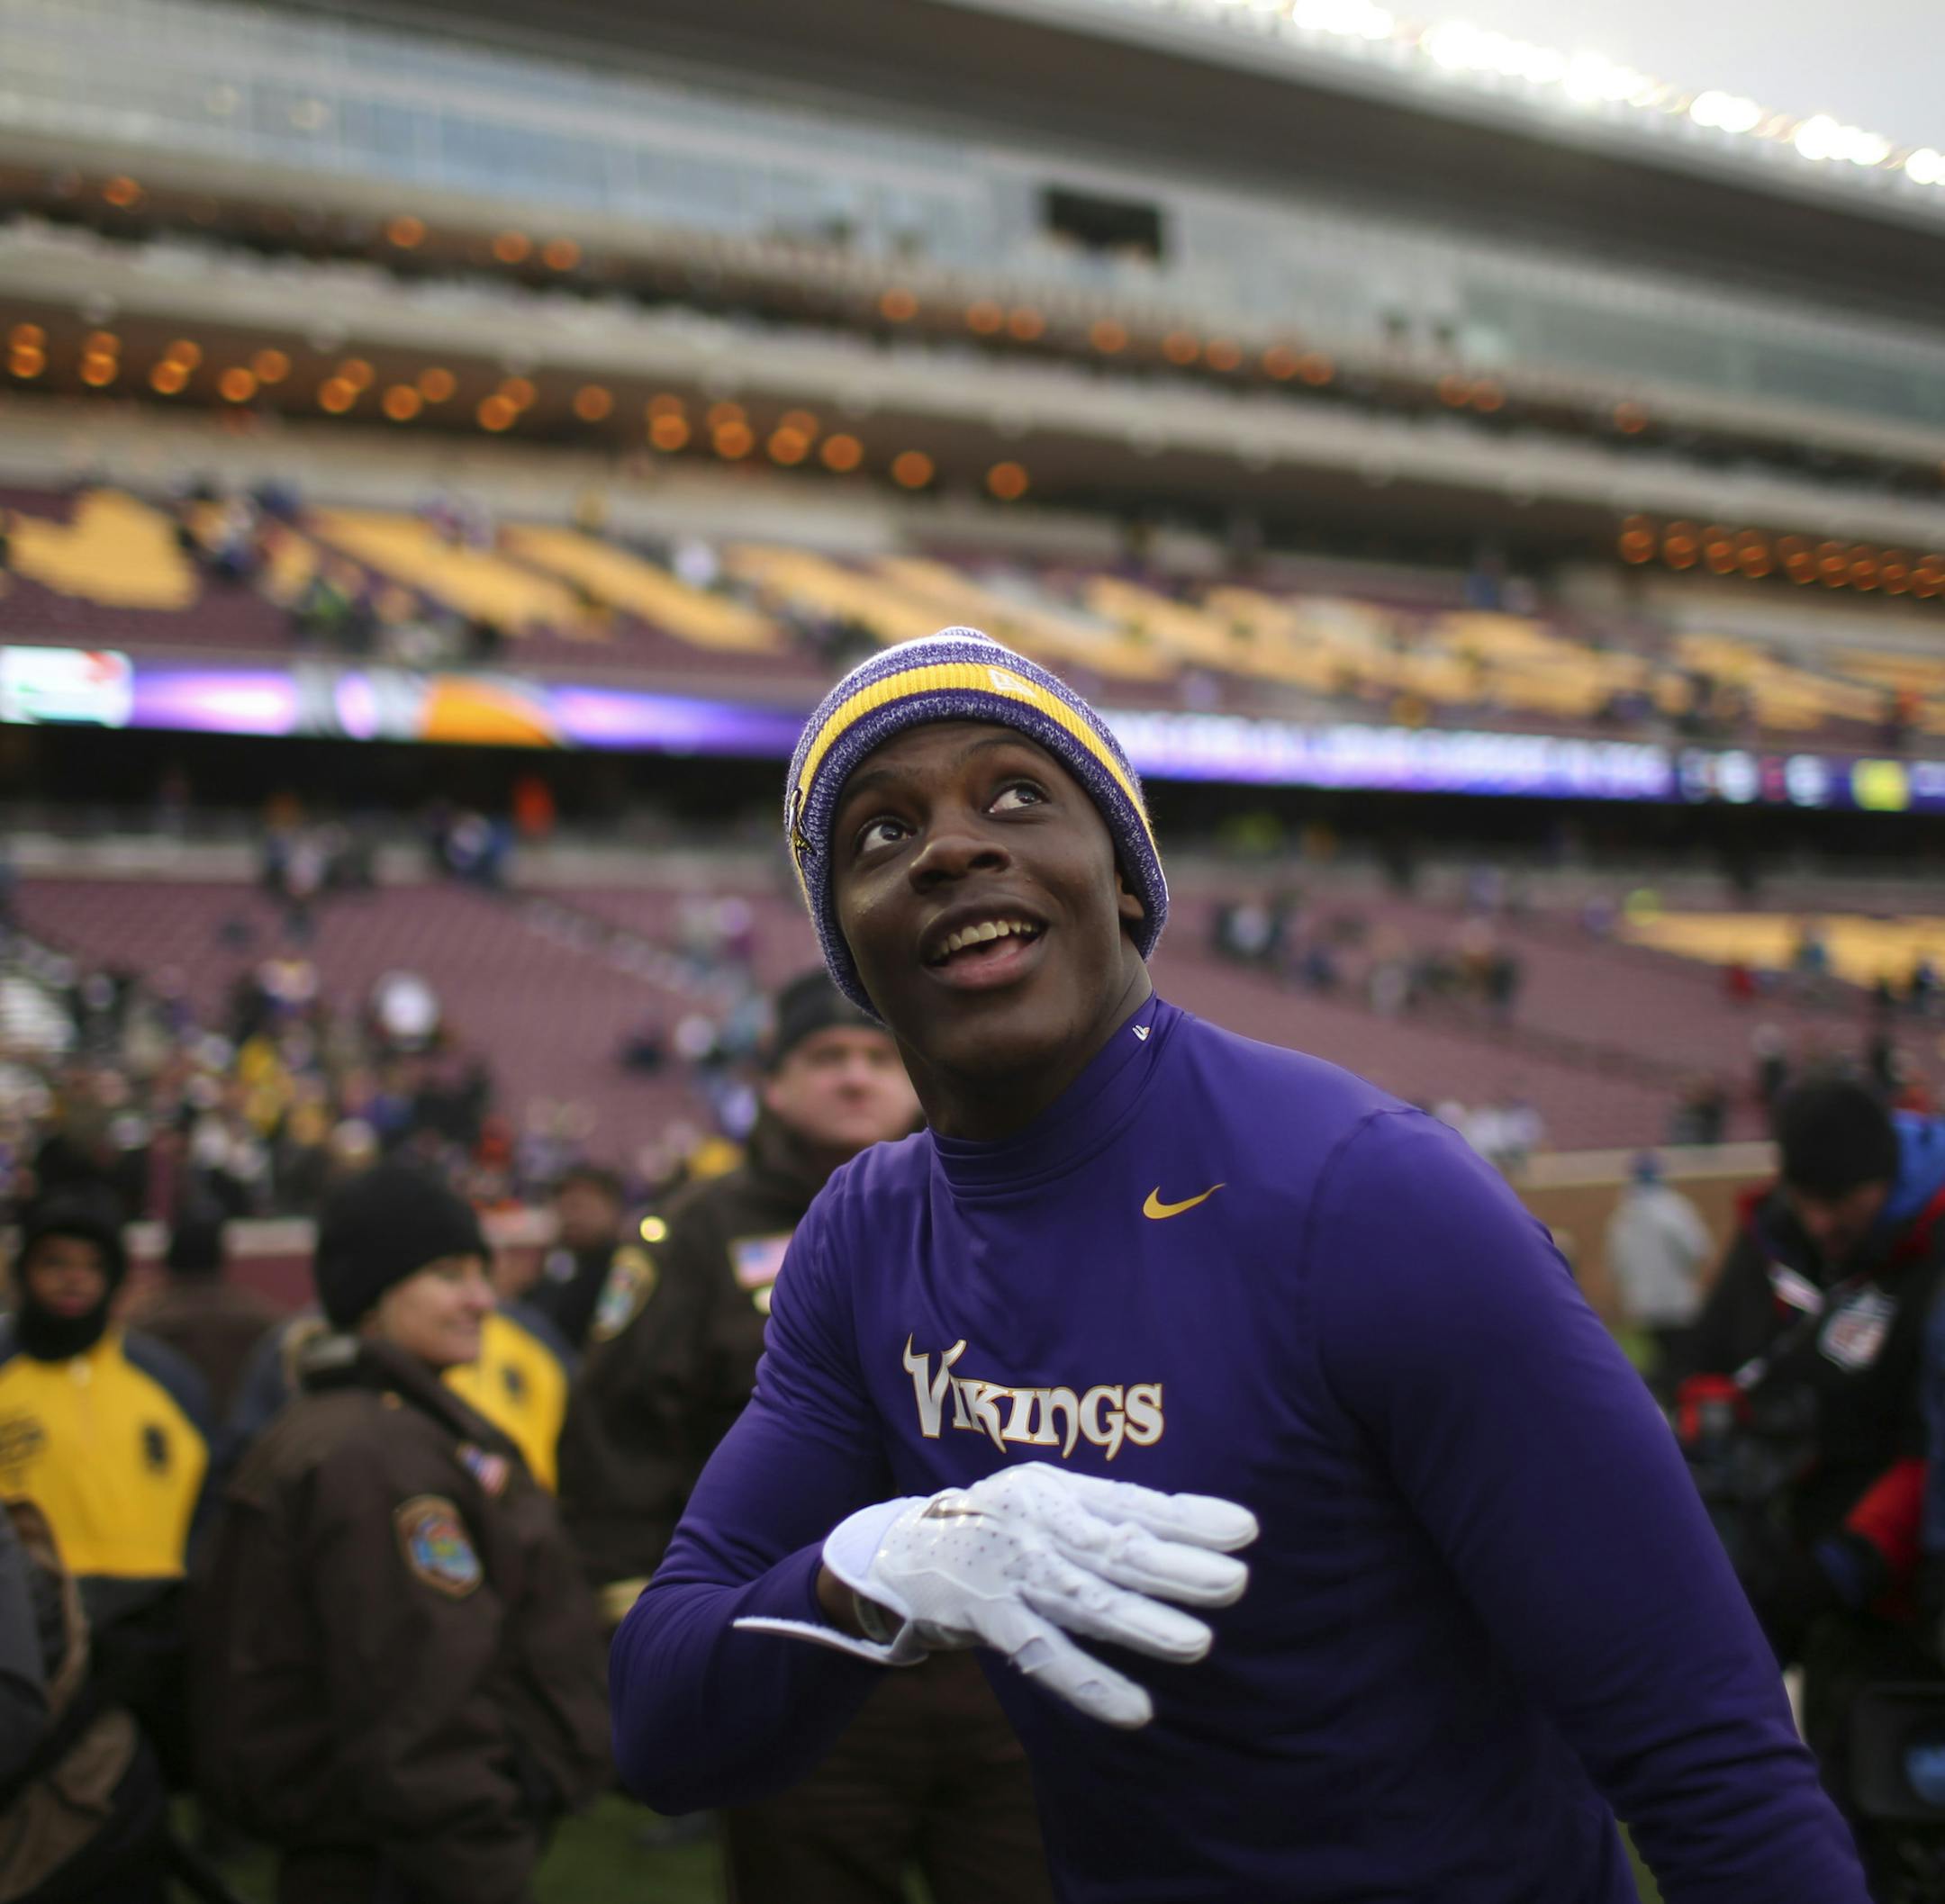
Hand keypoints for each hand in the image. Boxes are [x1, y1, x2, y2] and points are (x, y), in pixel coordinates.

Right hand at [823, 1462, 1257, 1726]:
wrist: (897, 1549)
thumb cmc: (992, 1526)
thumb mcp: (1041, 1502)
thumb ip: (1100, 1515)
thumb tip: (1184, 1534)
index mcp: (1054, 1489)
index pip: (1132, 1503)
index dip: (1188, 1517)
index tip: (1246, 1529)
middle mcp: (1034, 1523)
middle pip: (1114, 1547)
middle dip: (1177, 1566)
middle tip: (1236, 1582)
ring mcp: (1008, 1570)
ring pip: (1083, 1601)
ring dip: (1141, 1624)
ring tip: (1198, 1644)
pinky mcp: (984, 1617)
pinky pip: (1042, 1654)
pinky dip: (1088, 1683)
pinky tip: (1135, 1709)